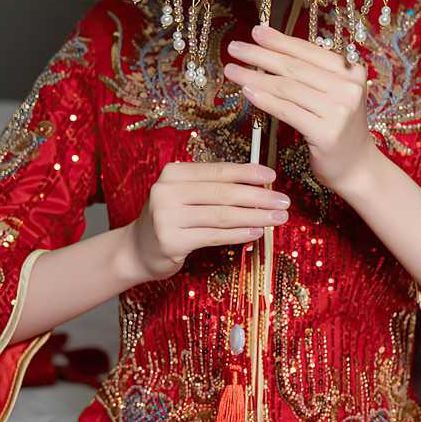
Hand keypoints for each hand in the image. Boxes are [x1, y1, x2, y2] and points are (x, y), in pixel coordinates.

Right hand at [124, 159, 289, 281]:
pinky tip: (257, 233)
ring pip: (222, 216)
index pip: (218, 171)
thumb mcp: (184, 195)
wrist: (137, 250)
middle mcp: (167, 191)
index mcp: (173, 173)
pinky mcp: (171, 241)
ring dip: (255, 217)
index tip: (272, 177)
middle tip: (283, 202)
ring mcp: (166, 217)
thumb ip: (213, 187)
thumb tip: (259, 185)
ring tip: (277, 218)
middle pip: (223, 194)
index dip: (247, 173)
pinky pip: (214, 236)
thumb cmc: (170, 219)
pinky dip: (239, 234)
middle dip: (258, 197)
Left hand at [223, 22, 380, 197]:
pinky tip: (247, 92)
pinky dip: (265, 100)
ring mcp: (339, 111)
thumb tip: (271, 51)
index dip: (279, 40)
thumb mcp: (333, 94)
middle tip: (235, 47)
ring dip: (255, 77)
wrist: (357, 166)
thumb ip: (311, 74)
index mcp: (351, 72)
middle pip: (295, 67)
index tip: (256, 31)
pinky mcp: (326, 133)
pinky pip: (287, 111)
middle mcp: (348, 88)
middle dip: (260, 55)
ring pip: (287, 88)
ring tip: (232, 70)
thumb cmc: (338, 127)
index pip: (308, 51)